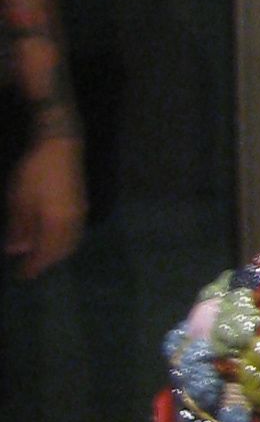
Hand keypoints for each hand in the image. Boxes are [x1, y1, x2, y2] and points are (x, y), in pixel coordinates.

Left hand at [7, 133, 85, 277]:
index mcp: (56, 223)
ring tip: (41, 256)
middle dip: (46, 262)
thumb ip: (19, 226)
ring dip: (57, 254)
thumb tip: (16, 251)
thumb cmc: (35, 171)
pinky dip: (64, 243)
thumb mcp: (20, 198)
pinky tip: (54, 240)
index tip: (21, 276)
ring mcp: (80, 214)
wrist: (60, 145)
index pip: (45, 253)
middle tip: (30, 268)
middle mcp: (72, 223)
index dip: (33, 266)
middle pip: (61, 251)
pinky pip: (75, 234)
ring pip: (71, 243)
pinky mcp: (81, 206)